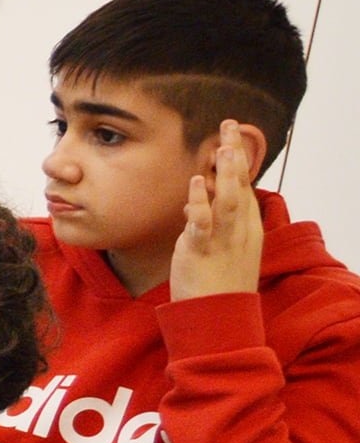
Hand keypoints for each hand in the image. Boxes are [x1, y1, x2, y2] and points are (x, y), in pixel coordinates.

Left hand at [172, 120, 266, 302]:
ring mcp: (223, 240)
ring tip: (222, 146)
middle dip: (236, 155)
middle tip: (230, 125)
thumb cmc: (218, 283)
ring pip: (228, 200)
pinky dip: (199, 202)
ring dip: (226, 172)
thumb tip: (196, 204)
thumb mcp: (221, 248)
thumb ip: (210, 224)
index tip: (232, 139)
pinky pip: (202, 223)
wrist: (218, 317)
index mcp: (247, 229)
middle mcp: (240, 231)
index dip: (239, 164)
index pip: (246, 189)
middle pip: (241, 186)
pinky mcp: (201, 251)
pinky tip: (196, 182)